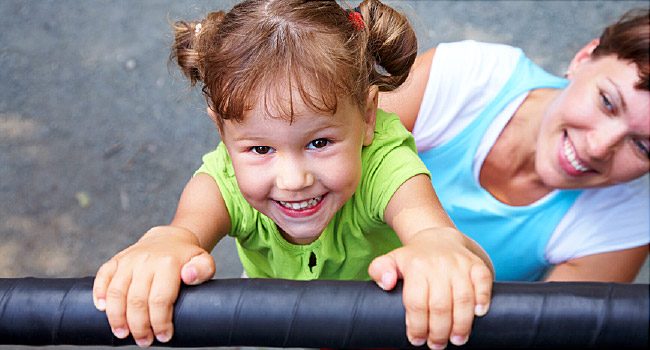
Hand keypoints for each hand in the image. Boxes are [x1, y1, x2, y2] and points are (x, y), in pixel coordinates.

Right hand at [92, 225, 214, 346]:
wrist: (169, 239)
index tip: (164, 336)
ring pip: (117, 292)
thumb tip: (189, 276)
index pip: (160, 299)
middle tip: (144, 341)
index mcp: (168, 263)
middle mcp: (146, 261)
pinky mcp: (116, 260)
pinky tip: (102, 309)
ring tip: (123, 333)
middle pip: (137, 300)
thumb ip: (204, 269)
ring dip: (117, 317)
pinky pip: (102, 276)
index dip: (160, 322)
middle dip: (139, 326)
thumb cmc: (186, 258)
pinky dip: (99, 294)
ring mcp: (128, 260)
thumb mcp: (204, 261)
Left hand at [368, 228, 492, 348]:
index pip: (416, 302)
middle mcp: (438, 265)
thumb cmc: (414, 259)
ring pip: (463, 298)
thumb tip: (387, 283)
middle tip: (437, 345)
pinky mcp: (477, 265)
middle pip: (440, 305)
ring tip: (457, 339)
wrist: (439, 239)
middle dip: (439, 331)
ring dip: (461, 324)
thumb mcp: (391, 260)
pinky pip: (484, 282)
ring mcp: (459, 264)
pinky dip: (483, 299)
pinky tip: (478, 315)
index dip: (417, 326)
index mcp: (415, 266)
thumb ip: (379, 270)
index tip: (417, 340)